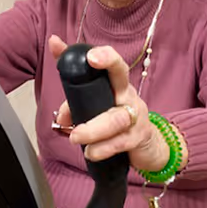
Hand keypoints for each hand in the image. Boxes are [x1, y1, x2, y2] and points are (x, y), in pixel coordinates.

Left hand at [49, 35, 186, 171]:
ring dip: (94, 128)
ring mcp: (135, 115)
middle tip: (90, 66)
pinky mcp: (138, 137)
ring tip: (75, 137)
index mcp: (116, 83)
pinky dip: (103, 148)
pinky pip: (121, 141)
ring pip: (116, 117)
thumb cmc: (115, 118)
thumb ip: (73, 84)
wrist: (148, 146)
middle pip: (121, 74)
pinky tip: (90, 152)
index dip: (104, 56)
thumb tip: (57, 85)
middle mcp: (128, 94)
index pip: (112, 63)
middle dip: (107, 65)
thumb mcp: (96, 101)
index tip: (90, 55)